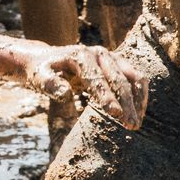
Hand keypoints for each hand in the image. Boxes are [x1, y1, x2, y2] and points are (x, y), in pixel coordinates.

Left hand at [20, 44, 148, 129]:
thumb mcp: (39, 77)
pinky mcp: (117, 63)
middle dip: (127, 103)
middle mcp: (99, 53)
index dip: (107, 96)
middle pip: (119, 79)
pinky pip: (135, 78)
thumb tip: (64, 94)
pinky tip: (137, 113)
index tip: (116, 114)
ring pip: (133, 77)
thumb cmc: (42, 71)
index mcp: (81, 55)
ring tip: (135, 123)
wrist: (46, 58)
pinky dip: (139, 95)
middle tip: (130, 126)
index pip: (98, 78)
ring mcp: (110, 56)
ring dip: (138, 100)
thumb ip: (50, 84)